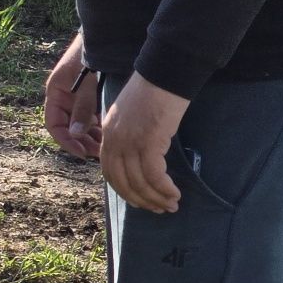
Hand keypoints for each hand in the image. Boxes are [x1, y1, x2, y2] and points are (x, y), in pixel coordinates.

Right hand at [43, 32, 102, 159]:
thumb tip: (75, 135)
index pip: (53, 124)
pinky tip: (109, 133)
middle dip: (79, 141)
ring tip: (104, 146)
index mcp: (56, 91)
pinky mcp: (90, 94)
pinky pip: (90, 115)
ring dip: (89, 136)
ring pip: (79, 123)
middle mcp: (64, 96)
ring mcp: (76, 95)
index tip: (81, 152)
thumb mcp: (88, 82)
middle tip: (96, 153)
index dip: (65, 141)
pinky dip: (98, 126)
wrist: (107, 34)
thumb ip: (82, 107)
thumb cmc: (94, 55)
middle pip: (67, 127)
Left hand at [99, 73, 190, 213]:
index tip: (139, 201)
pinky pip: (154, 175)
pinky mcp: (147, 141)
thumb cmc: (153, 92)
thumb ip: (129, 136)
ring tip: (171, 205)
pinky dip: (164, 188)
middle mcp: (114, 140)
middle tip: (159, 209)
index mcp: (108, 134)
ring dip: (156, 198)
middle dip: (141, 200)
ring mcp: (129, 142)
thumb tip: (139, 158)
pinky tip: (175, 194)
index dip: (124, 190)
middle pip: (123, 182)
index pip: (110, 172)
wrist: (163, 73)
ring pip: (139, 182)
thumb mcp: (132, 116)